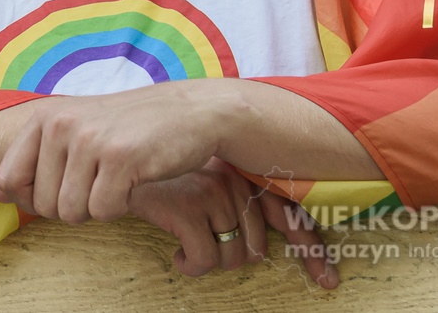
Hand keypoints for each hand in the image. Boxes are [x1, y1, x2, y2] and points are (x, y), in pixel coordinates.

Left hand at [0, 82, 229, 223]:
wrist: (189, 111)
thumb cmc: (127, 128)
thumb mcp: (75, 130)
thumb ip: (35, 157)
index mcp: (43, 118)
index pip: (7, 180)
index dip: (31, 199)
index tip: (62, 187)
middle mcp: (61, 124)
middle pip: (42, 205)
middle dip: (71, 206)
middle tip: (99, 182)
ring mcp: (89, 140)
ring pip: (71, 212)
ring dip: (96, 208)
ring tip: (115, 180)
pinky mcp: (120, 158)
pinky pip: (103, 212)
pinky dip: (121, 207)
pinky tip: (134, 181)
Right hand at [127, 160, 337, 287]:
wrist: (110, 161)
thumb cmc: (155, 176)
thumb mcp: (201, 182)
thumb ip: (232, 201)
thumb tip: (259, 246)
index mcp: (242, 173)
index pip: (290, 215)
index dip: (310, 249)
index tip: (326, 277)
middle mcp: (233, 180)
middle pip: (256, 247)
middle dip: (232, 257)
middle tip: (204, 250)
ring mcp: (211, 193)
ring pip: (231, 257)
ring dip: (207, 261)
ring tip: (185, 247)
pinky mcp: (188, 208)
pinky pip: (205, 260)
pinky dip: (190, 265)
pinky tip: (176, 255)